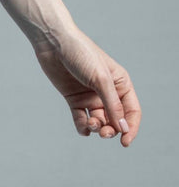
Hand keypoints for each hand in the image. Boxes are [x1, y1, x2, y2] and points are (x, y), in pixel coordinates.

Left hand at [32, 28, 140, 146]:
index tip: (125, 142)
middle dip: (111, 130)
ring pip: (99, 121)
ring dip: (97, 128)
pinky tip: (83, 127)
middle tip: (104, 133)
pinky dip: (83, 127)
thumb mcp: (101, 80)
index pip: (131, 111)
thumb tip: (122, 127)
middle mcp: (107, 92)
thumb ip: (112, 104)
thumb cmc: (82, 55)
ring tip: (91, 124)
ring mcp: (91, 97)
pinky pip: (81, 120)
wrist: (55, 44)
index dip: (130, 127)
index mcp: (120, 84)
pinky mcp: (74, 100)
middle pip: (115, 120)